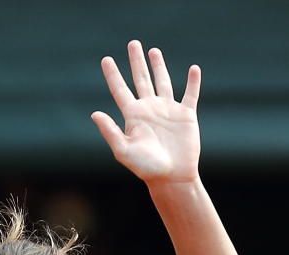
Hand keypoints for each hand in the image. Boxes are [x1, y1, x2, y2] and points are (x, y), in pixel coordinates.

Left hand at [92, 40, 200, 183]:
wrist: (172, 177)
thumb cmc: (146, 168)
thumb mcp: (124, 151)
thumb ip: (110, 132)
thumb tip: (94, 113)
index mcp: (133, 116)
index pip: (120, 90)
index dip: (113, 75)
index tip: (106, 59)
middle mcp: (149, 110)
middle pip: (141, 79)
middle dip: (136, 61)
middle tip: (133, 43)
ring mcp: (168, 111)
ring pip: (162, 82)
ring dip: (159, 66)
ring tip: (153, 51)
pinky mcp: (186, 115)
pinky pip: (190, 94)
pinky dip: (192, 82)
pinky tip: (193, 69)